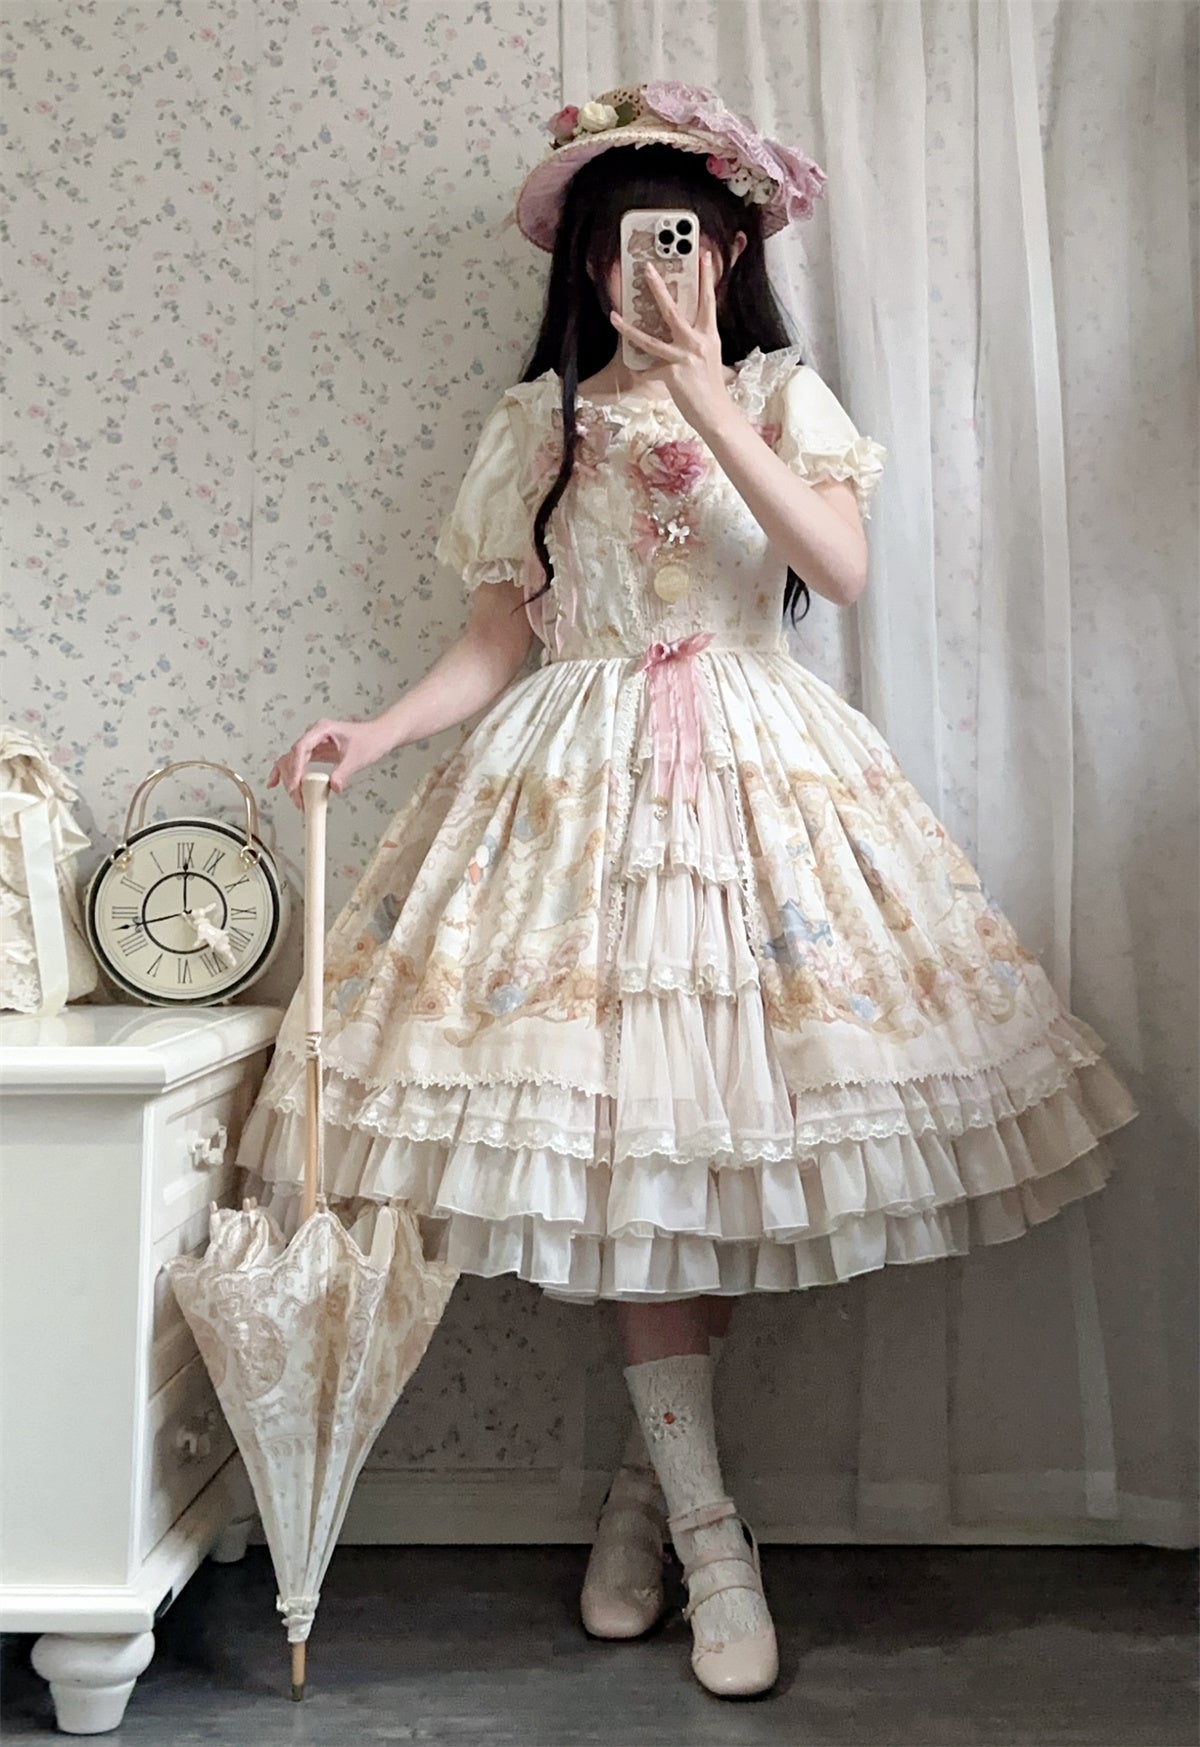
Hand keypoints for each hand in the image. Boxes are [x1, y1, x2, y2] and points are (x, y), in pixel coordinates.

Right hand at [267, 716, 392, 810]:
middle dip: (292, 779)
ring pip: (292, 760)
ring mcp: (313, 742)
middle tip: (298, 798)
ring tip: (296, 798)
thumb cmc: (371, 739)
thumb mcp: (357, 758)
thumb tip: (333, 788)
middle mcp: (313, 734)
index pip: (300, 748)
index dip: (295, 768)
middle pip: (293, 757)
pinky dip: (287, 773)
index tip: (294, 785)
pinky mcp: (315, 751)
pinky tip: (275, 783)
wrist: (379, 736)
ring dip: (290, 779)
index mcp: (321, 730)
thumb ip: (343, 773)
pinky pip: (297, 762)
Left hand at [607, 250, 734, 434]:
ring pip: (650, 340)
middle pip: (673, 310)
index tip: (701, 255)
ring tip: (613, 316)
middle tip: (647, 268)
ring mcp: (683, 358)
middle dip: (658, 288)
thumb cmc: (711, 385)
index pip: (708, 300)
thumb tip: (680, 329)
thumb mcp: (709, 356)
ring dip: (629, 328)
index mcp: (709, 335)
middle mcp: (697, 343)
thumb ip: (696, 340)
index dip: (705, 277)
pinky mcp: (671, 375)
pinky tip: (636, 370)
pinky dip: (642, 370)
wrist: (716, 413)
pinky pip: (649, 369)